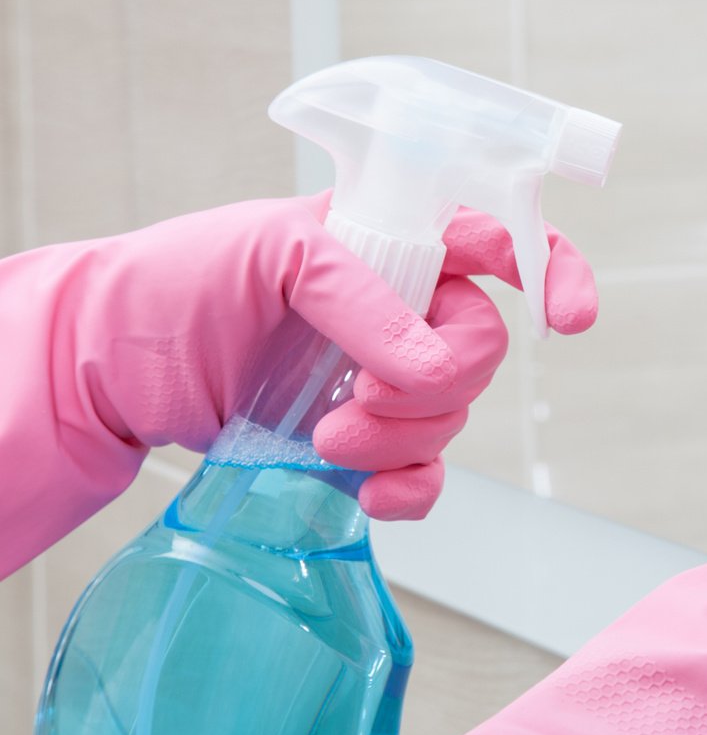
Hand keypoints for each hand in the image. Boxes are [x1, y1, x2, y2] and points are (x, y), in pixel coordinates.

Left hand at [67, 195, 593, 519]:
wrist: (113, 364)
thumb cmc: (182, 280)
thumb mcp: (270, 253)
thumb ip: (360, 296)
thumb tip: (429, 363)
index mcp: (395, 238)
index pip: (504, 241)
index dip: (555, 273)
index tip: (567, 323)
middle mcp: (404, 305)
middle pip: (483, 347)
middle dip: (435, 382)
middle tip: (357, 393)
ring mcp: (386, 376)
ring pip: (454, 415)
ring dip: (400, 437)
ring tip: (323, 437)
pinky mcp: (365, 440)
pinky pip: (423, 474)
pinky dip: (409, 490)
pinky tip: (368, 496)